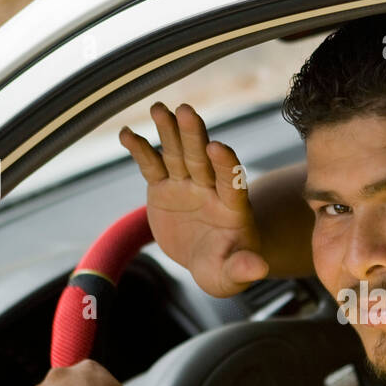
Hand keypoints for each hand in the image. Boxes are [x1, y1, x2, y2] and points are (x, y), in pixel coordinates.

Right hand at [119, 103, 269, 297]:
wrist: (205, 261)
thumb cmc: (224, 269)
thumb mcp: (231, 276)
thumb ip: (242, 269)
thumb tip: (259, 268)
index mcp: (232, 207)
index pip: (230, 182)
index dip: (225, 165)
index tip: (217, 147)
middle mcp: (210, 189)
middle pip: (202, 159)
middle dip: (195, 136)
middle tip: (187, 112)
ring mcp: (186, 185)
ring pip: (177, 155)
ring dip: (169, 131)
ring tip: (159, 109)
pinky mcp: (163, 188)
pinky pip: (151, 166)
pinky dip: (139, 150)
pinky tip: (126, 133)